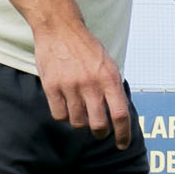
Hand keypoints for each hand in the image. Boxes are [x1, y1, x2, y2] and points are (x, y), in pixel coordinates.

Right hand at [36, 21, 134, 145]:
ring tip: (82, 113)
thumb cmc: (87, 48)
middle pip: (98, 125)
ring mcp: (70, 86)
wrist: (60, 29)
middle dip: (101, 133)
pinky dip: (65, 117)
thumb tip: (120, 115)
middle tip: (100, 131)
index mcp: (110, 78)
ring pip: (78, 122)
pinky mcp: (51, 87)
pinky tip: (67, 107)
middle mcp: (91, 84)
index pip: (120, 115)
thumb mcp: (109, 64)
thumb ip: (113, 88)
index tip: (122, 144)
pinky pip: (59, 116)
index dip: (123, 134)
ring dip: (82, 123)